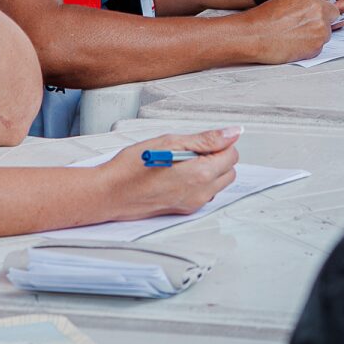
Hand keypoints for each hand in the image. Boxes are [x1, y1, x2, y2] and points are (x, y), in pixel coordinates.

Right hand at [100, 129, 240, 220]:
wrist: (110, 193)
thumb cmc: (133, 166)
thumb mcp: (170, 141)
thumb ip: (206, 139)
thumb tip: (232, 133)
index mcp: (200, 174)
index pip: (231, 154)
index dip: (219, 143)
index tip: (201, 140)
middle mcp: (200, 193)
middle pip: (228, 171)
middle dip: (217, 157)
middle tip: (190, 149)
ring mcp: (193, 203)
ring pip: (217, 183)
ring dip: (209, 170)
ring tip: (181, 161)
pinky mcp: (184, 209)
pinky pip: (203, 193)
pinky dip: (198, 181)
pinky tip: (176, 173)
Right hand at [244, 0, 343, 62]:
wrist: (254, 36)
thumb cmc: (264, 18)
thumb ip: (305, 1)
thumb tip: (316, 7)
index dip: (321, 5)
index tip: (315, 11)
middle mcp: (319, 10)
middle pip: (333, 14)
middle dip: (323, 19)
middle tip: (306, 25)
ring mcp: (320, 29)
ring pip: (327, 31)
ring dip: (316, 34)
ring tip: (296, 35)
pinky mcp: (317, 46)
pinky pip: (319, 46)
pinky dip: (310, 46)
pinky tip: (294, 43)